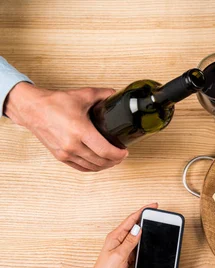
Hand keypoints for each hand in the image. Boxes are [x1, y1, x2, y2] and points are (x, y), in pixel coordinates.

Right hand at [4, 83, 127, 171]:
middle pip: (100, 161)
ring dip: (105, 166)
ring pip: (91, 167)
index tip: (125, 151)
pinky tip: (98, 163)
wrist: (32, 108)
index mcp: (80, 130)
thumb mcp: (82, 95)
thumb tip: (116, 94)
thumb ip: (103, 94)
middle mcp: (72, 145)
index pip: (105, 150)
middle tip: (121, 155)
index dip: (118, 154)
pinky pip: (80, 168)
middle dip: (115, 160)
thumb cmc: (54, 102)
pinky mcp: (60, 156)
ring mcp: (65, 153)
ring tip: (113, 160)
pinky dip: (92, 168)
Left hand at [73, 203, 157, 267]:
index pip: (131, 219)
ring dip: (145, 230)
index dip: (143, 211)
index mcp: (115, 236)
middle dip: (145, 217)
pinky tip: (148, 242)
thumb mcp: (119, 255)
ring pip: (136, 235)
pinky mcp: (124, 255)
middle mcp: (118, 240)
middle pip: (134, 225)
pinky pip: (136, 245)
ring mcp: (121, 247)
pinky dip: (142, 242)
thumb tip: (139, 228)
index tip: (153, 206)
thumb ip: (130, 241)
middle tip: (156, 213)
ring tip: (155, 225)